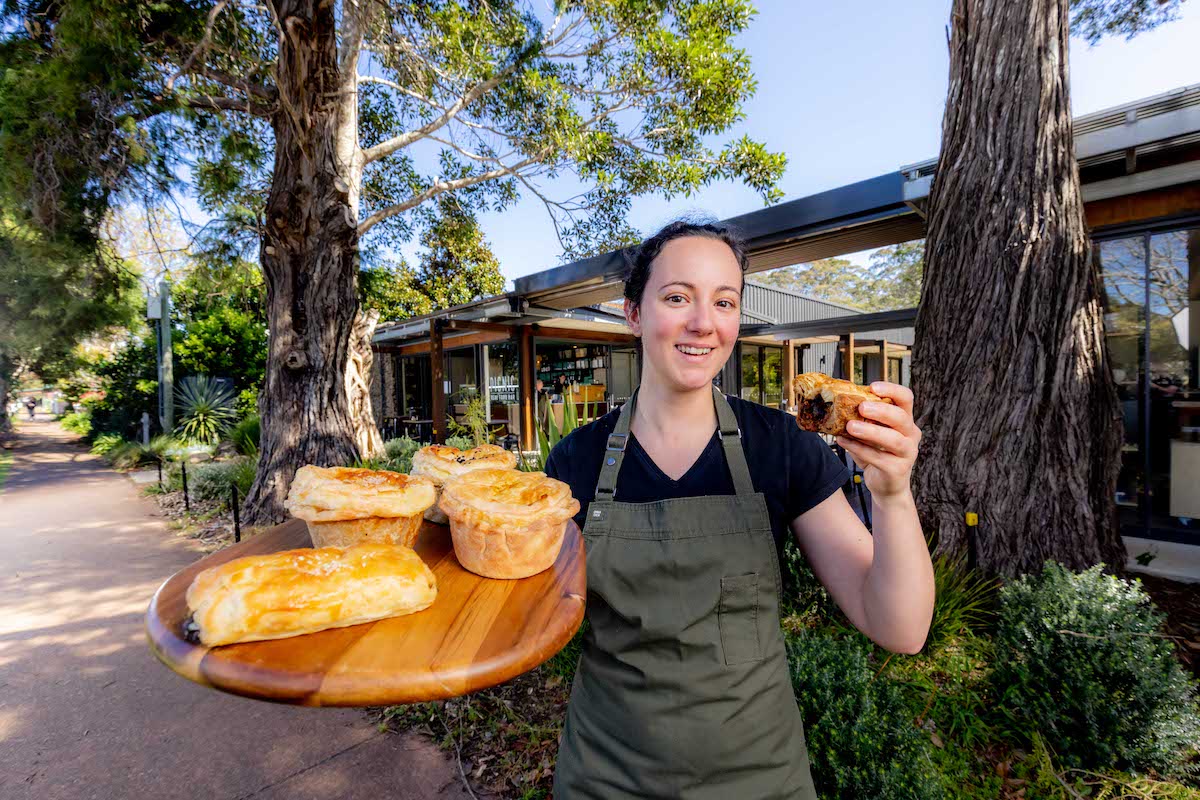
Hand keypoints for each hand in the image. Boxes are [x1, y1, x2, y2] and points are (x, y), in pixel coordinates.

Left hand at [835, 382, 920, 501]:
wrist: (886, 485)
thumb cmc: (878, 454)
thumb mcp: (872, 434)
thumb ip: (862, 420)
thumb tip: (837, 403)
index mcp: (906, 420)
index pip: (906, 399)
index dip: (892, 390)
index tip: (873, 386)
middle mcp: (911, 434)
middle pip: (901, 418)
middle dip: (881, 411)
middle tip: (861, 407)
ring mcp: (907, 453)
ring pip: (893, 439)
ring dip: (870, 431)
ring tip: (850, 426)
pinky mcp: (898, 470)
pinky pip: (878, 457)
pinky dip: (859, 449)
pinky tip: (843, 442)